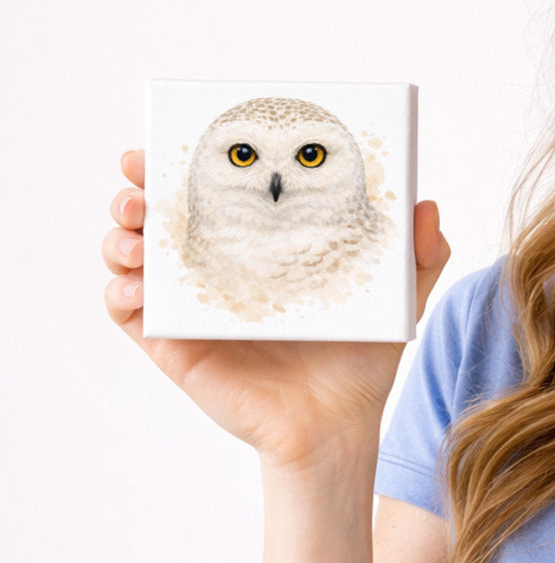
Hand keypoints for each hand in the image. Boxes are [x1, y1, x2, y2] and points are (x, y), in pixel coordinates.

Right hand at [103, 150, 450, 471]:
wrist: (339, 425)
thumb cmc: (362, 358)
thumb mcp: (397, 297)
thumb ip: (421, 253)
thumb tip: (425, 204)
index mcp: (262, 245)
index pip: (216, 190)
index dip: (187, 162)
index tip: (175, 137)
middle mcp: (220, 269)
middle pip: (161, 216)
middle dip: (139, 190)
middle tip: (141, 180)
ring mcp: (193, 306)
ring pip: (134, 258)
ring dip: (121, 237)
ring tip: (136, 233)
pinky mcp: (176, 346)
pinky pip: (131, 316)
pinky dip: (120, 293)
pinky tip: (135, 287)